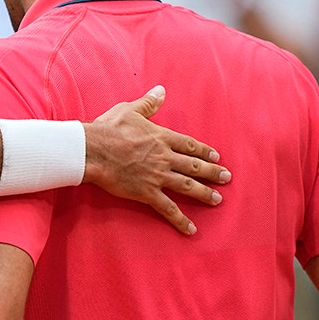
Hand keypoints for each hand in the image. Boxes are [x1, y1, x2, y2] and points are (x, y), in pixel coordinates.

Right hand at [83, 86, 229, 233]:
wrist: (92, 150)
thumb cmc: (108, 129)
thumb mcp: (130, 110)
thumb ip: (149, 103)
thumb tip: (161, 90)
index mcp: (162, 137)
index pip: (190, 145)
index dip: (204, 152)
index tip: (216, 157)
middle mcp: (165, 157)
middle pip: (194, 166)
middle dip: (212, 172)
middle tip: (226, 178)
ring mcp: (158, 176)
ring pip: (187, 186)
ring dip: (204, 193)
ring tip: (217, 199)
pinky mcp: (147, 192)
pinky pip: (168, 208)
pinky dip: (180, 219)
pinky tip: (191, 229)